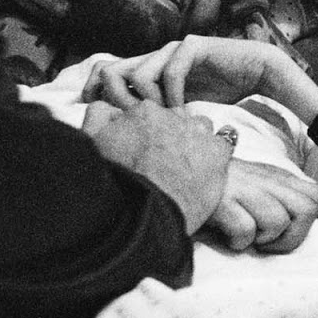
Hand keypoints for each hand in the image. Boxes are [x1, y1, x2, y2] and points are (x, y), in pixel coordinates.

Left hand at [82, 36, 310, 110]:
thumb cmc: (222, 89)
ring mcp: (172, 49)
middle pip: (111, 70)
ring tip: (165, 120)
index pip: (105, 73)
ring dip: (150, 102)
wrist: (257, 70)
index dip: (96, 93)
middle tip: (135, 123)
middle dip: (117, 100)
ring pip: (139, 74)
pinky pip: (171, 72)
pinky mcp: (192, 46)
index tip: (103, 120)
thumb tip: (128, 129)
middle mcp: (154, 55)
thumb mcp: (180, 103)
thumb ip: (157, 107)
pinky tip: (183, 112)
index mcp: (148, 66)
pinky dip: (174, 96)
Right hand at [82, 100, 231, 232]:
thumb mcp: (92, 141)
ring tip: (186, 165)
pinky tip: (210, 165)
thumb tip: (107, 106)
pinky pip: (226, 140)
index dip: (148, 132)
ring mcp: (198, 132)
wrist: (142, 210)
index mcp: (143, 111)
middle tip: (164, 160)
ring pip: (201, 127)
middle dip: (171, 135)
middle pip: (176, 119)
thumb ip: (99, 116)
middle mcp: (173, 115)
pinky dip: (218, 151)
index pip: (150, 113)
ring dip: (195, 140)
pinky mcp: (218, 151)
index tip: (145, 148)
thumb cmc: (114, 179)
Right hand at [209, 159, 317, 252]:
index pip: (317, 195)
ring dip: (266, 239)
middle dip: (295, 237)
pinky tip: (227, 238)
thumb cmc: (215, 185)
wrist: (175, 168)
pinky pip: (246, 231)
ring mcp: (245, 191)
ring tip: (248, 240)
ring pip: (279, 221)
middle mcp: (266, 181)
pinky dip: (239, 241)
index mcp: (276, 178)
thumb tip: (297, 222)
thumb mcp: (252, 185)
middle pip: (307, 209)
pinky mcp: (223, 203)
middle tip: (272, 245)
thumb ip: (275, 197)